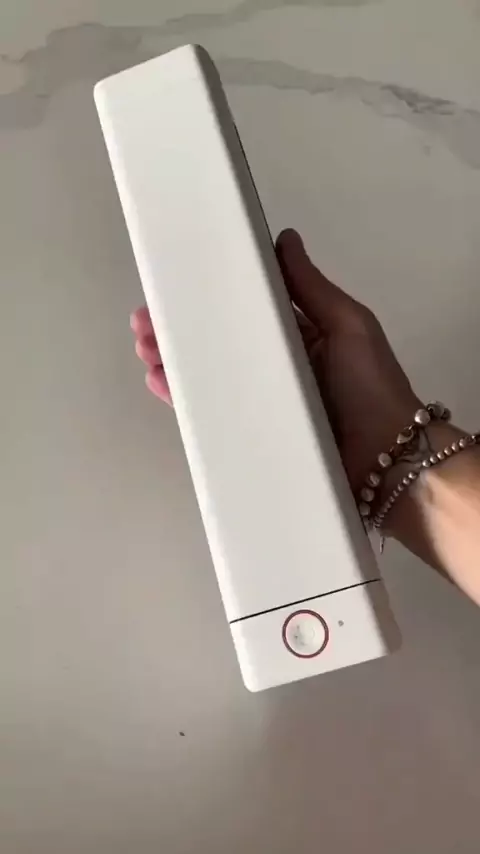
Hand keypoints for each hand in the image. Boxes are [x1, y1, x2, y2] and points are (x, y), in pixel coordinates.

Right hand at [130, 229, 418, 491]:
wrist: (389, 464)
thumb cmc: (372, 389)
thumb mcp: (348, 326)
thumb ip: (312, 288)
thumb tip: (285, 238)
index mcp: (299, 337)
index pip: (245, 311)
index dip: (210, 298)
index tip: (175, 287)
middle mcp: (277, 369)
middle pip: (219, 344)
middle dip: (179, 331)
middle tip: (144, 322)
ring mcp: (264, 404)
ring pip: (210, 377)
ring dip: (175, 361)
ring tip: (145, 348)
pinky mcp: (257, 436)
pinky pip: (215, 414)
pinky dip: (186, 398)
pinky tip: (161, 382)